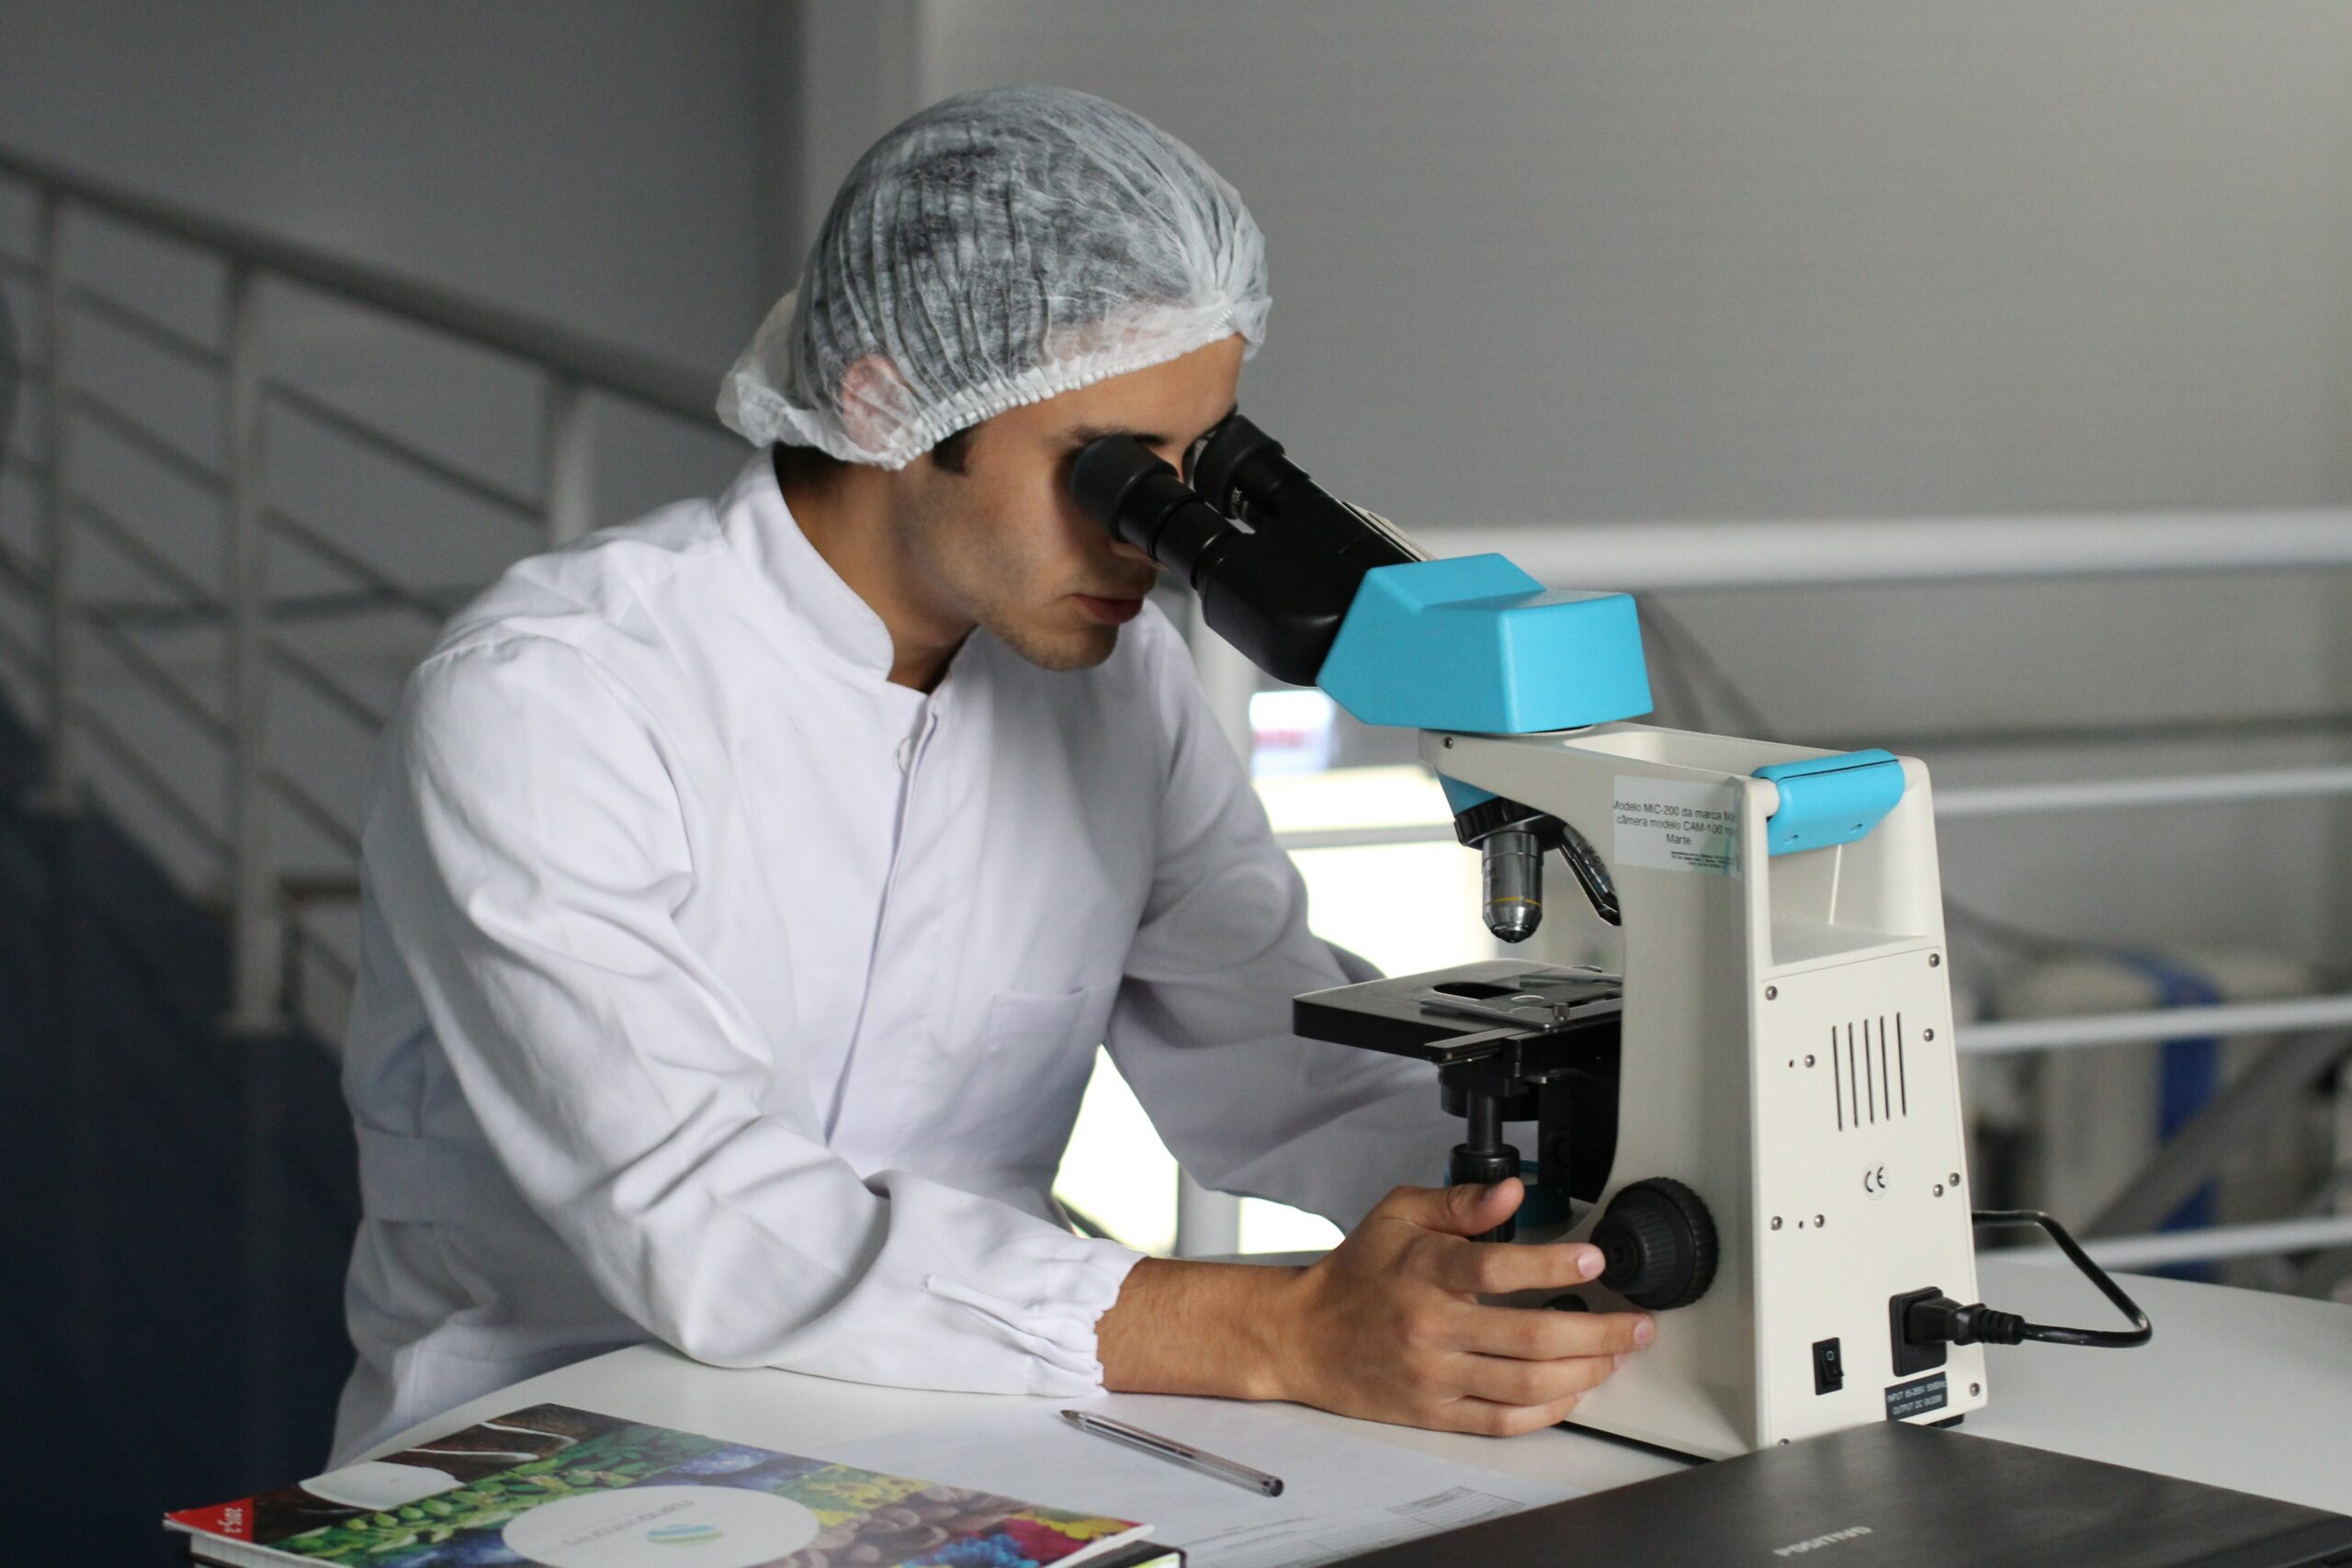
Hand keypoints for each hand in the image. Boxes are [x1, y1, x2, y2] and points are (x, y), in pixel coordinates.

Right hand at [1266, 1178, 1653, 1434]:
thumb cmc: (1355, 1274)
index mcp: (1424, 1270)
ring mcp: (1434, 1375)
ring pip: (1525, 1383)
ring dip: (1585, 1372)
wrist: (1303, 1337)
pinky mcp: (1434, 1412)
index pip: (1496, 1268)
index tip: (1593, 1258)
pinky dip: (1547, 1410)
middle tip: (1636, 1324)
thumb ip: (1459, 1201)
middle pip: (1529, 1337)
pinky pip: (1502, 1421)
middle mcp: (1431, 1326)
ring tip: (1615, 1356)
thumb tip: (1512, 1192)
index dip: (1552, 1263)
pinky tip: (1573, 1391)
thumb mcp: (1398, 1215)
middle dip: (1598, 1332)